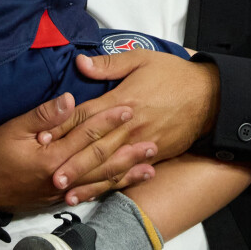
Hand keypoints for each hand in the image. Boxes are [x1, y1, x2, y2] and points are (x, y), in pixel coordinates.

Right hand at [0, 92, 157, 211]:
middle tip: (152, 138)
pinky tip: (128, 182)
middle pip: (102, 160)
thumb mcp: (14, 128)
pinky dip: (114, 187)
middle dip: (128, 148)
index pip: (87, 134)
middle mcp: (63, 177)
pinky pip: (94, 193)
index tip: (128, 108)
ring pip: (102, 180)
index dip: (109, 120)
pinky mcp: (63, 198)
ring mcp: (65, 191)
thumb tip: (69, 100)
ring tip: (150, 163)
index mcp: (53, 157)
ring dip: (128, 171)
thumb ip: (44, 115)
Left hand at [44, 51, 219, 195]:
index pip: (87, 115)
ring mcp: (142, 143)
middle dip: (71, 161)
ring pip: (110, 165)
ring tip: (67, 191)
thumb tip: (80, 63)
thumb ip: (109, 64)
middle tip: (49, 174)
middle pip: (95, 146)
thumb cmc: (173, 74)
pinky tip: (97, 192)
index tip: (42, 135)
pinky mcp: (154, 154)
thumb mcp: (141, 59)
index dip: (63, 126)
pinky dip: (111, 184)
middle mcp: (130, 125)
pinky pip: (128, 172)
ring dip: (87, 179)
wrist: (209, 96)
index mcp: (123, 100)